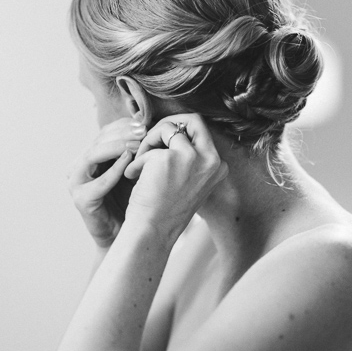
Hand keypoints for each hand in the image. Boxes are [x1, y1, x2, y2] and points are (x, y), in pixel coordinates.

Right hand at [68, 118, 145, 247]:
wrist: (127, 236)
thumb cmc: (134, 201)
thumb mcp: (136, 170)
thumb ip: (138, 150)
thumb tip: (154, 125)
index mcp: (90, 157)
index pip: (106, 132)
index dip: (125, 125)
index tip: (146, 122)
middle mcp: (79, 167)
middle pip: (99, 140)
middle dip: (123, 133)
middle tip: (144, 129)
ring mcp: (76, 183)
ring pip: (94, 155)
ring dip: (118, 146)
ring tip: (139, 142)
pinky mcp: (81, 200)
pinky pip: (99, 181)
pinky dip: (114, 169)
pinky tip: (130, 161)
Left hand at [123, 114, 227, 238]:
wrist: (153, 231)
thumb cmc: (166, 210)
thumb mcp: (188, 181)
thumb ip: (189, 158)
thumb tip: (173, 131)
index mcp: (218, 166)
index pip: (202, 134)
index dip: (178, 136)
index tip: (162, 146)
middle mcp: (211, 160)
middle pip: (194, 120)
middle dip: (169, 124)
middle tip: (151, 137)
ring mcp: (192, 157)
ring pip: (168, 128)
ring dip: (149, 142)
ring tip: (139, 164)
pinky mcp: (169, 157)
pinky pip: (149, 144)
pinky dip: (137, 159)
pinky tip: (133, 176)